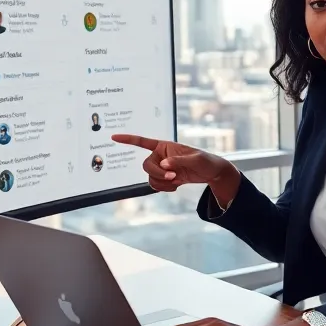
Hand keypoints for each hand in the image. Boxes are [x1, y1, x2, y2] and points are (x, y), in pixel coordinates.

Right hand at [111, 134, 237, 197]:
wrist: (212, 173)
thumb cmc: (206, 161)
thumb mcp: (196, 160)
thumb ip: (179, 161)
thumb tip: (164, 164)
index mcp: (165, 146)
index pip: (143, 142)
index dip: (128, 139)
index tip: (113, 137)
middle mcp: (160, 156)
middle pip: (146, 166)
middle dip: (158, 174)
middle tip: (173, 177)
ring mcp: (162, 168)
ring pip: (150, 178)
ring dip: (162, 183)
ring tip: (177, 181)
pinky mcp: (165, 178)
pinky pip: (156, 185)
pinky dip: (164, 188)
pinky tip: (176, 186)